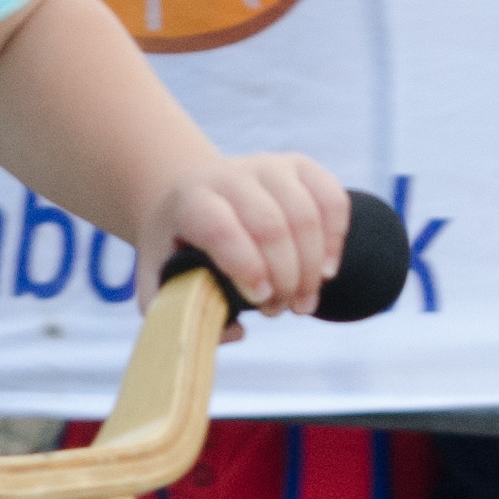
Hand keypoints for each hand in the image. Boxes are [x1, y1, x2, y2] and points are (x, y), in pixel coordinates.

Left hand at [141, 153, 347, 318]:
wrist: (196, 197)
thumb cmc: (180, 246)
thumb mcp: (162, 276)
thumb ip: (180, 311)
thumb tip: (235, 331)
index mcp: (191, 200)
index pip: (221, 229)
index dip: (246, 267)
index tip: (259, 300)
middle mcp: (230, 175)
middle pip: (270, 226)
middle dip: (283, 278)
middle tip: (278, 311)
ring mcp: (269, 166)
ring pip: (306, 215)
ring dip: (311, 269)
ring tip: (302, 303)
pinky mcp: (300, 167)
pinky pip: (333, 200)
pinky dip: (336, 241)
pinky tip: (324, 272)